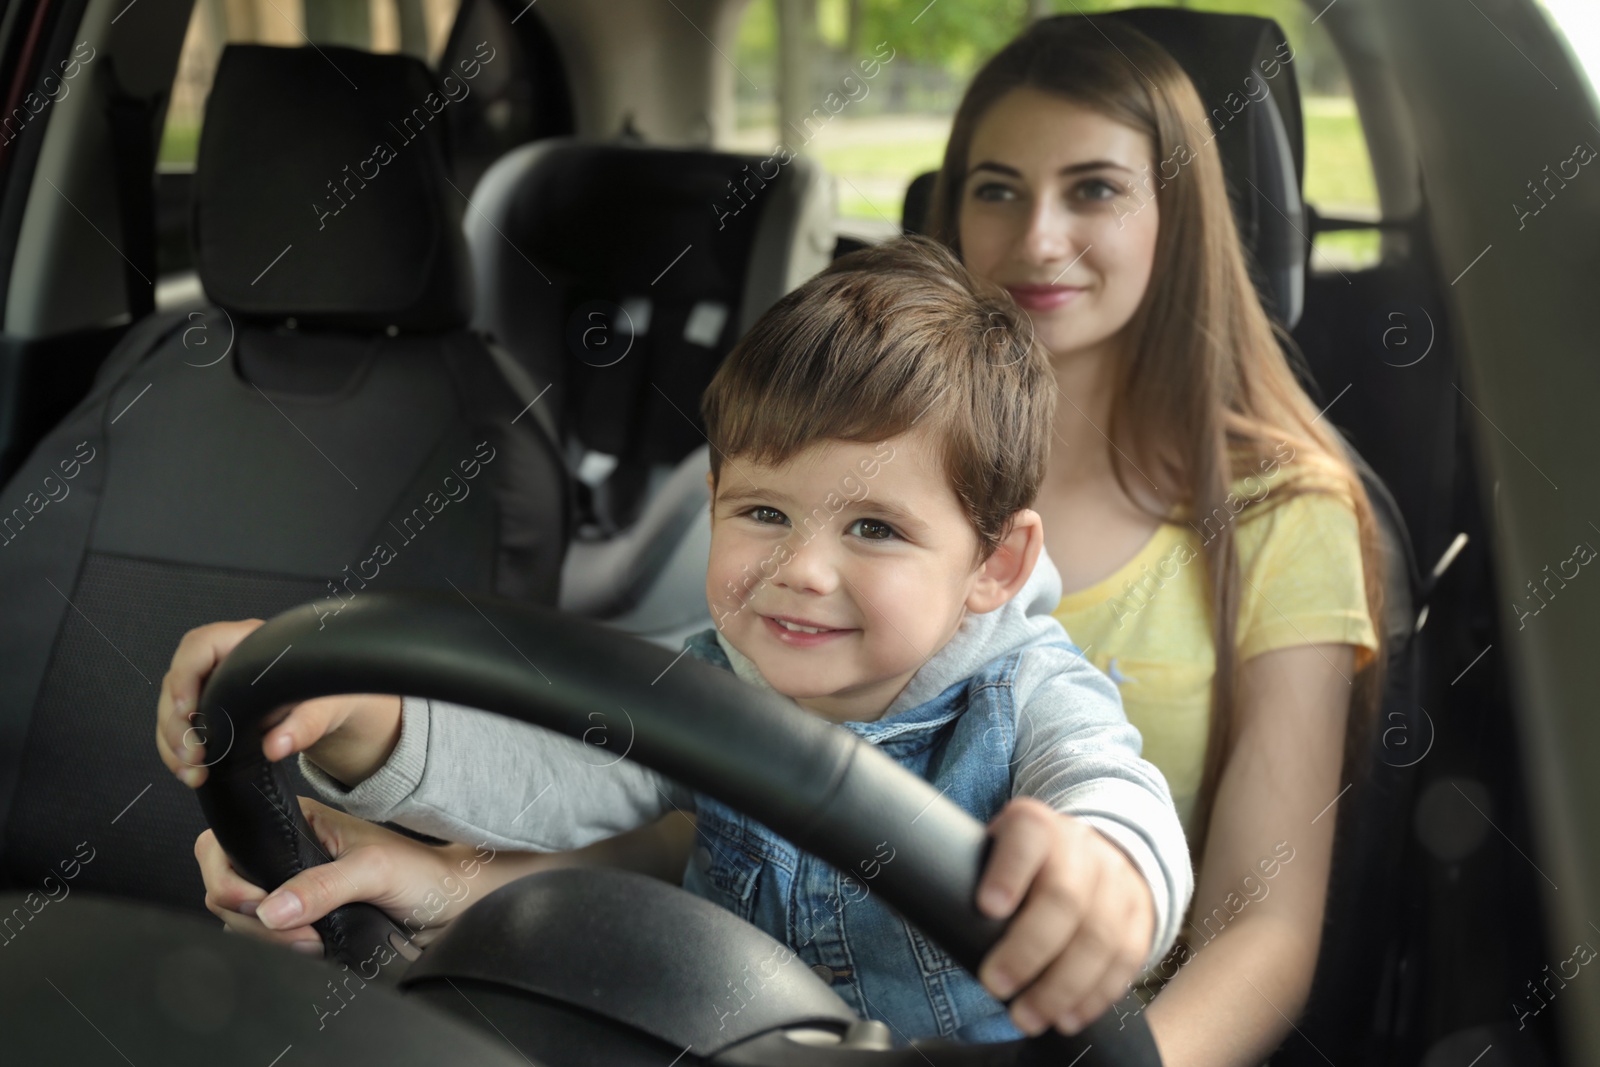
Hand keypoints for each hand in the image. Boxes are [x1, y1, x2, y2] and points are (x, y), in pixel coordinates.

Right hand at [156, 619, 401, 787]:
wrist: (340, 712)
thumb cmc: (337, 696)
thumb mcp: (330, 707)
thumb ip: (307, 724)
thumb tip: (277, 746)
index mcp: (253, 642)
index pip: (200, 644)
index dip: (185, 675)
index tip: (187, 711)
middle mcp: (228, 659)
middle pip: (179, 680)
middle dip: (175, 721)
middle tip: (191, 755)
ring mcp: (218, 685)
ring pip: (174, 707)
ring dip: (173, 742)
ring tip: (191, 771)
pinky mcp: (215, 710)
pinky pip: (184, 726)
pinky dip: (180, 751)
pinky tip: (191, 771)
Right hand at [196, 796, 489, 954]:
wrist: (450, 906)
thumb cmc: (421, 873)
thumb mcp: (373, 870)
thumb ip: (322, 886)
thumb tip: (270, 910)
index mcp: (296, 823)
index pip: (224, 844)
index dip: (227, 878)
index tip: (257, 905)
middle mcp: (285, 854)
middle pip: (227, 889)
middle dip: (251, 918)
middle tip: (301, 934)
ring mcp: (290, 890)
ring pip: (242, 920)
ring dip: (269, 939)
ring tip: (315, 942)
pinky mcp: (300, 922)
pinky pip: (265, 940)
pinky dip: (279, 950)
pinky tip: (313, 950)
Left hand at [975, 798, 1154, 1036]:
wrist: (1088, 851)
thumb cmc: (1021, 864)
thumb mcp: (994, 851)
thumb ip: (974, 878)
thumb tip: (938, 922)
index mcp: (1035, 826)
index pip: (1026, 840)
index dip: (1009, 874)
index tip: (987, 908)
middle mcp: (1081, 848)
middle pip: (1064, 898)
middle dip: (1028, 949)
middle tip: (995, 985)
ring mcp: (1116, 881)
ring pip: (1099, 936)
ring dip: (1062, 986)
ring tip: (1028, 1016)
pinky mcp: (1139, 916)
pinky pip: (1125, 960)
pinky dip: (1095, 995)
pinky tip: (1068, 1017)